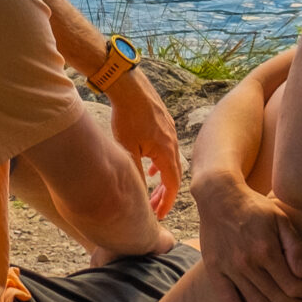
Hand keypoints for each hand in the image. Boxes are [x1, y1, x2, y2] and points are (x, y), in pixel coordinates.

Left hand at [108, 68, 183, 217]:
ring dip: (163, 178)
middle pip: (174, 175)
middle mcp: (173, 142)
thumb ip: (135, 173)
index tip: (160, 216)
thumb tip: (137, 193)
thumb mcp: (127, 150)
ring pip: (171, 161)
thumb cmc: (126, 116)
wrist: (128, 85)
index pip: (172, 185)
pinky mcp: (164, 122)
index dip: (166, 203)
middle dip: (165, 194)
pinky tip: (150, 166)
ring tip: (153, 191)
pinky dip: (161, 162)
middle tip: (155, 208)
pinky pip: (167, 149)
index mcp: (166, 151)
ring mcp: (170, 130)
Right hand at [194, 170, 301, 301]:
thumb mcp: (280, 218)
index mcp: (266, 249)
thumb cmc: (254, 207)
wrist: (219, 197)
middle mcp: (247, 263)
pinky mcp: (215, 271)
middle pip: (276, 298)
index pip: (290, 284)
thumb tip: (301, 273)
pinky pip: (228, 301)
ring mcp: (230, 269)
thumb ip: (294, 245)